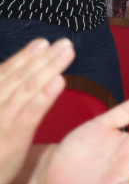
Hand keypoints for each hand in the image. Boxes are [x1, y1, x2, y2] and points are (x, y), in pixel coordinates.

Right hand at [0, 38, 74, 183]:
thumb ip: (4, 100)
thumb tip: (16, 77)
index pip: (3, 77)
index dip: (23, 58)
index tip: (41, 42)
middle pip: (16, 79)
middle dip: (40, 59)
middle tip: (63, 42)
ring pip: (24, 90)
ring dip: (47, 68)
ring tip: (66, 52)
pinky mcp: (10, 141)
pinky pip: (29, 114)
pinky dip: (44, 96)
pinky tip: (60, 81)